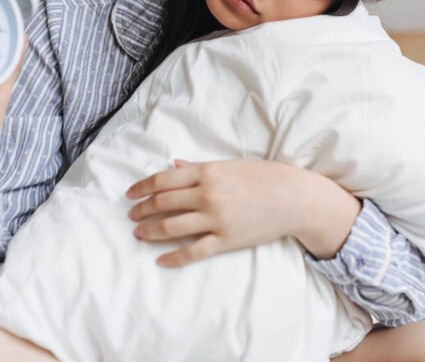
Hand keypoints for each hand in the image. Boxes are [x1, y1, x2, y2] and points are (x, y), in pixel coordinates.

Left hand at [125, 159, 360, 266]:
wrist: (294, 197)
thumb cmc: (264, 177)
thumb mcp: (230, 165)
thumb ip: (199, 166)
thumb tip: (173, 164)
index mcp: (207, 172)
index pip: (163, 180)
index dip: (142, 188)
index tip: (130, 194)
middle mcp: (207, 194)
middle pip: (163, 203)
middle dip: (142, 210)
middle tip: (132, 216)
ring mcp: (215, 218)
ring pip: (171, 227)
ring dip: (150, 231)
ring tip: (139, 234)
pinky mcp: (226, 240)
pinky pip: (193, 251)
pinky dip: (173, 257)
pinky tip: (160, 260)